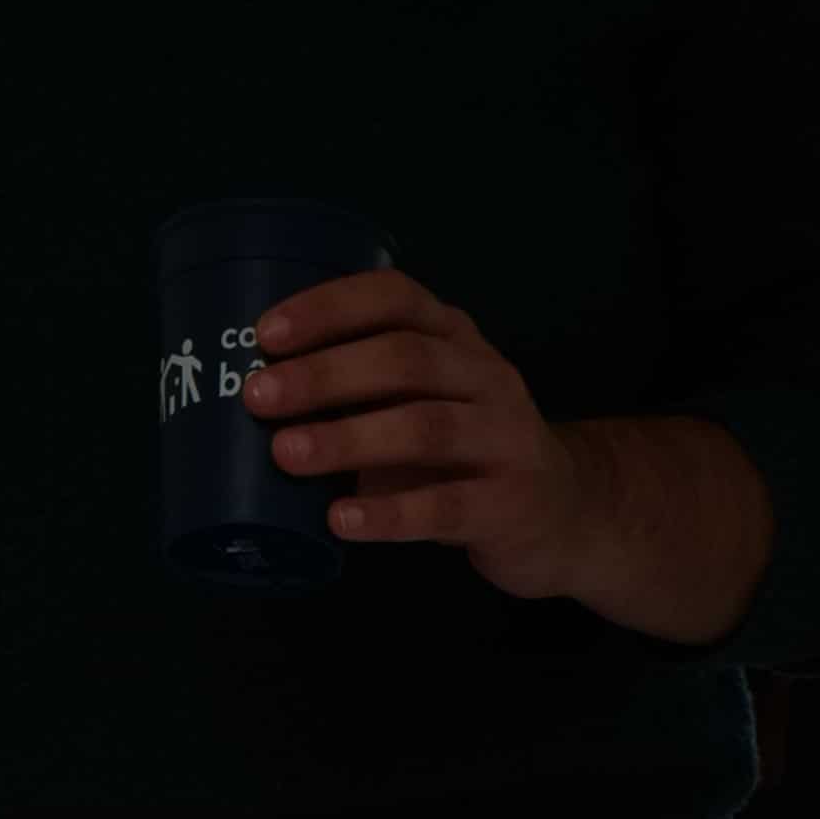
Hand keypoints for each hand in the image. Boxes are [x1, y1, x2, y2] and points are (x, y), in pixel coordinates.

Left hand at [243, 273, 774, 644]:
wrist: (567, 513)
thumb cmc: (466, 453)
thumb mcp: (424, 402)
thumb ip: (361, 390)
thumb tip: (252, 396)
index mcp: (455, 340)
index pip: (395, 298)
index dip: (330, 307)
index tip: (266, 334)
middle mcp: (486, 377)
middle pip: (405, 360)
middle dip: (326, 374)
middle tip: (259, 396)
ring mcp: (505, 439)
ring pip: (425, 427)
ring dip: (348, 438)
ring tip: (286, 454)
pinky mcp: (510, 505)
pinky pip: (446, 506)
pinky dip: (389, 514)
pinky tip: (341, 520)